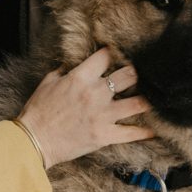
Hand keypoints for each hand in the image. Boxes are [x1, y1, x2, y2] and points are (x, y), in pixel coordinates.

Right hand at [13, 47, 154, 167]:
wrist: (34, 141)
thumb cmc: (38, 111)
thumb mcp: (48, 82)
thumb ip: (65, 70)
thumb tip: (74, 63)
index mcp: (81, 78)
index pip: (105, 56)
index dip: (113, 51)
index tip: (119, 51)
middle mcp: (96, 94)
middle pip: (129, 75)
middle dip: (137, 72)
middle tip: (142, 74)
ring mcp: (103, 115)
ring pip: (138, 103)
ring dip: (148, 100)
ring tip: (157, 97)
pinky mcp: (105, 135)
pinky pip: (132, 133)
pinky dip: (145, 132)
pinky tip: (156, 130)